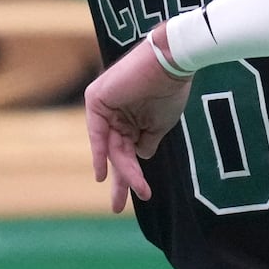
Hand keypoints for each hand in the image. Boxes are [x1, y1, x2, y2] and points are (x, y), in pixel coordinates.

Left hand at [83, 26, 192, 213]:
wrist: (172, 61)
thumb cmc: (170, 89)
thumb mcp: (159, 125)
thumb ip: (146, 142)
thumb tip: (140, 158)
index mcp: (130, 118)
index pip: (127, 151)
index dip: (132, 174)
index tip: (139, 194)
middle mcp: (114, 113)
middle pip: (116, 153)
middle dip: (122, 180)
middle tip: (118, 207)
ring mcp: (104, 106)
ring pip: (113, 147)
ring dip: (125, 171)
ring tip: (136, 192)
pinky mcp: (97, 99)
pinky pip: (98, 132)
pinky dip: (100, 153)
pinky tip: (102, 175)